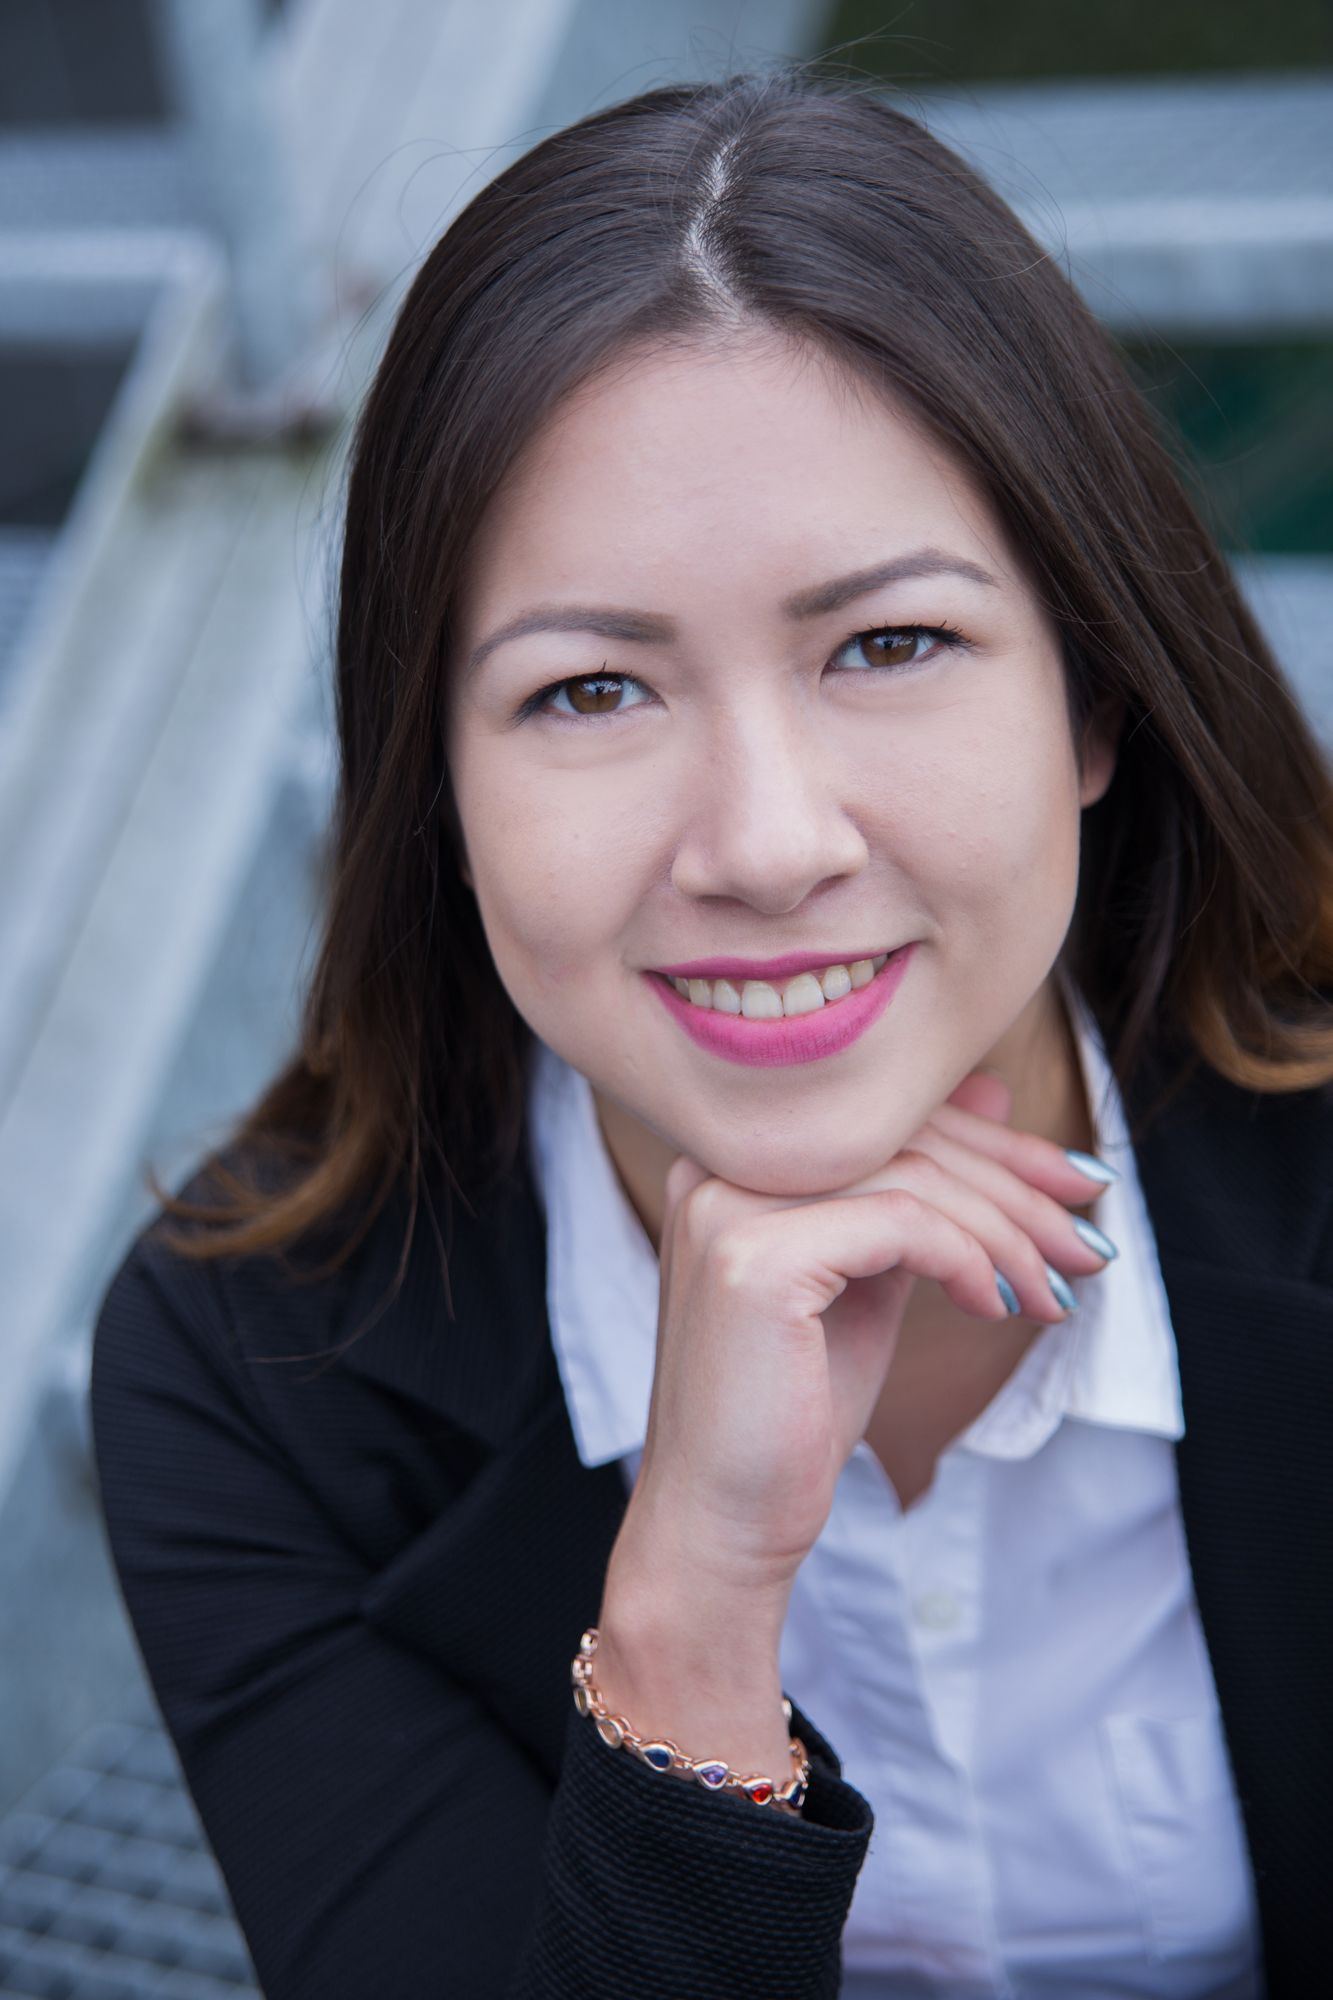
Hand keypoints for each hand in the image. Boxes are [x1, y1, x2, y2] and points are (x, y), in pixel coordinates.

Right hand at [618, 1067, 1114, 1610]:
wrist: (723, 1526)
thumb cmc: (793, 1414)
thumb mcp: (872, 1280)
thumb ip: (917, 1191)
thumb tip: (990, 1092)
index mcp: (737, 1160)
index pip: (887, 1118)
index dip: (996, 1145)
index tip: (1078, 1188)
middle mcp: (718, 1166)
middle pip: (904, 1139)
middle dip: (1019, 1189)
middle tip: (1090, 1246)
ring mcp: (726, 1205)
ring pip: (913, 1177)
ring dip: (1009, 1236)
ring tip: (1057, 1296)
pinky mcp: (753, 1256)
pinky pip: (901, 1223)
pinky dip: (968, 1260)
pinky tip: (996, 1306)